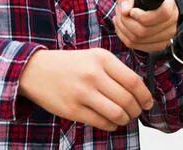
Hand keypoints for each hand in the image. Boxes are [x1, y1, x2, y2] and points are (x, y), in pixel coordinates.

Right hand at [19, 48, 152, 131]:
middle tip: (135, 111)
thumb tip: (138, 91)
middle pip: (128, 99)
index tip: (148, 102)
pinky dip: (111, 125)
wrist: (34, 70)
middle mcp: (93, 74)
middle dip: (136, 110)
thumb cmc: (66, 64)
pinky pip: (102, 122)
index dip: (145, 95)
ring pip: (117, 113)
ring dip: (125, 119)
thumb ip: (115, 70)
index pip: (134, 81)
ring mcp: (82, 93)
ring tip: (123, 117)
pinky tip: (109, 121)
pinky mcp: (73, 109)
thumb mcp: (92, 56)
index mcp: (101, 58)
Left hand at [114, 0, 177, 52]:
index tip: (132, 11)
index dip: (143, 16)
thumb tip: (125, 10)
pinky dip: (124, 36)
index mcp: (169, 5)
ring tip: (119, 17)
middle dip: (126, 21)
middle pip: (145, 31)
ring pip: (139, 39)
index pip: (162, 14)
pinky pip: (136, 45)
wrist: (138, 5)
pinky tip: (122, 26)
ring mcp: (167, 36)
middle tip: (119, 12)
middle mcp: (172, 22)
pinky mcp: (158, 45)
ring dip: (123, 28)